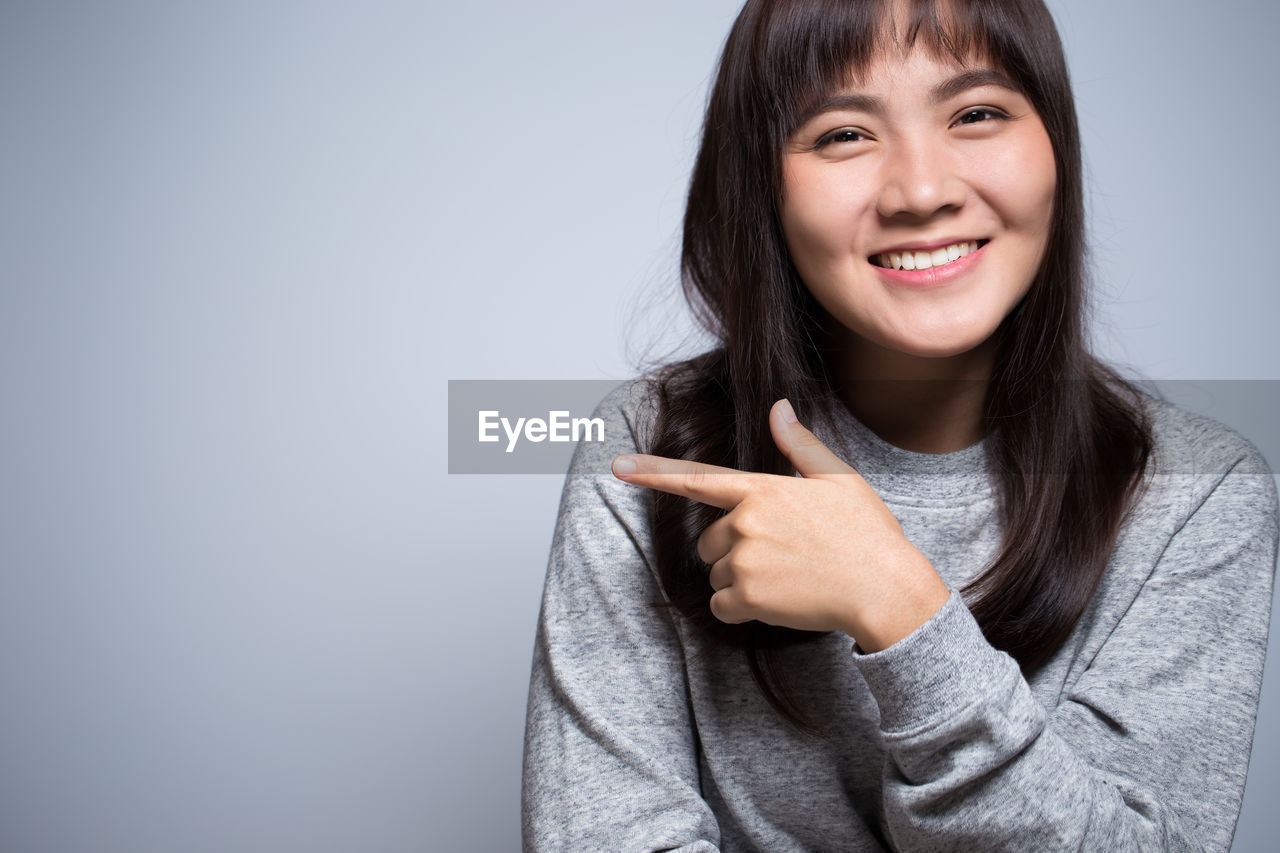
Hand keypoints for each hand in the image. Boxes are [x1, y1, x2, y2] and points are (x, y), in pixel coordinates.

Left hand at [611, 399, 949, 651]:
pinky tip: (780, 601)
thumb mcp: (839, 477)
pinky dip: (742, 610)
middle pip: (708, 539)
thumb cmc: (867, 533)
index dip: (652, 473)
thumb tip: (779, 407)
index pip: (696, 479)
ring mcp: (744, 560)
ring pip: (716, 573)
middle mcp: (745, 522)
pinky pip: (722, 606)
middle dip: (734, 549)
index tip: (618, 467)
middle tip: (783, 555)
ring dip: (740, 580)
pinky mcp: (747, 597)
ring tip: (788, 577)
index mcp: (762, 489)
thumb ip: (799, 444)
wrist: (885, 588)